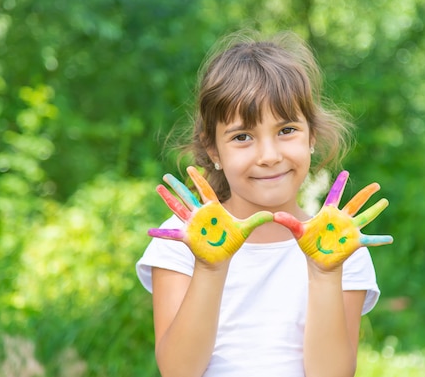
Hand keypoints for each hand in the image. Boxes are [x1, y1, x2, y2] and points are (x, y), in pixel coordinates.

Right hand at [148, 166, 272, 264]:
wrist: (222, 257)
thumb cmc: (231, 241)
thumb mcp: (246, 228)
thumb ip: (259, 219)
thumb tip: (276, 214)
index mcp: (213, 208)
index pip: (204, 190)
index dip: (198, 179)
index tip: (190, 167)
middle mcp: (200, 213)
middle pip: (186, 196)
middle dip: (176, 185)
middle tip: (166, 175)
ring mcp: (192, 224)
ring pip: (178, 208)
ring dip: (167, 199)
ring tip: (157, 188)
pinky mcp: (188, 236)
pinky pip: (172, 234)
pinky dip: (161, 233)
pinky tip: (149, 231)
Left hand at [274, 170, 392, 269]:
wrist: (317, 262)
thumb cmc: (309, 244)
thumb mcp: (298, 232)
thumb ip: (289, 222)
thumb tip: (274, 216)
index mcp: (329, 213)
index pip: (335, 195)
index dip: (340, 184)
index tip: (346, 172)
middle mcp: (342, 218)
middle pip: (356, 203)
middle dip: (366, 193)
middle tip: (377, 185)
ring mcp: (350, 229)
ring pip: (365, 216)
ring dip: (375, 209)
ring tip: (385, 201)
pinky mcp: (354, 241)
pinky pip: (369, 240)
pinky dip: (379, 239)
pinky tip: (390, 238)